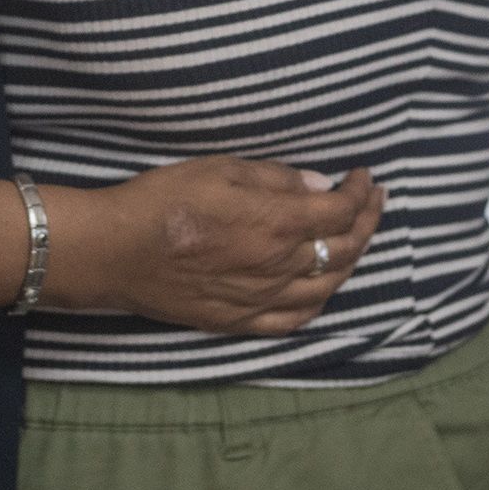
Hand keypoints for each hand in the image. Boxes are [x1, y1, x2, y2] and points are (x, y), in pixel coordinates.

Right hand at [44, 160, 383, 336]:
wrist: (116, 251)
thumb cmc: (163, 200)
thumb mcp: (218, 168)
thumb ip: (274, 178)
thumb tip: (320, 186)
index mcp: (276, 222)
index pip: (341, 211)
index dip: (361, 192)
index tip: (363, 176)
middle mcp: (280, 266)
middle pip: (345, 249)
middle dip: (367, 221)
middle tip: (372, 200)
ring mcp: (263, 299)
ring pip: (329, 286)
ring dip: (351, 260)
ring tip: (354, 238)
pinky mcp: (242, 321)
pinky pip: (297, 318)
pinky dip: (320, 301)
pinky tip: (322, 287)